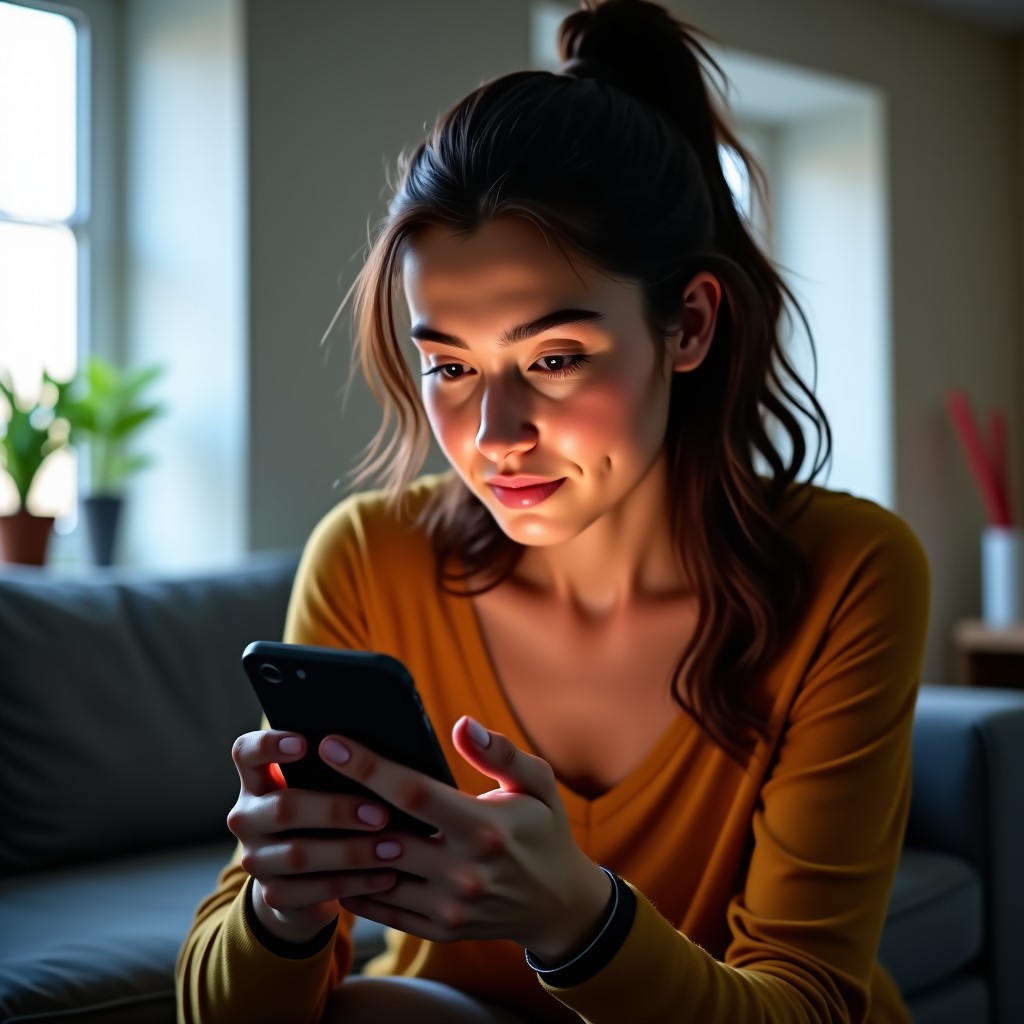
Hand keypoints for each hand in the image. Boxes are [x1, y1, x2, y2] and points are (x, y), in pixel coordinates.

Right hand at [226, 729, 399, 943]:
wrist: (305, 880)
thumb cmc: (325, 814)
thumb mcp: (321, 788)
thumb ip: (336, 768)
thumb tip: (384, 753)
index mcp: (257, 780)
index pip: (246, 752)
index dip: (270, 744)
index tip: (305, 742)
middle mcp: (247, 818)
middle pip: (283, 808)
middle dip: (336, 810)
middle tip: (382, 813)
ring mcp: (256, 859)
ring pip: (300, 854)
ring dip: (353, 851)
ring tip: (395, 848)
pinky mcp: (273, 894)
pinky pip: (316, 889)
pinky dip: (356, 883)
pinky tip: (387, 875)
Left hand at [323, 716, 611, 961]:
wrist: (559, 905)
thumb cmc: (544, 832)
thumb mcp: (537, 784)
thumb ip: (500, 753)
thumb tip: (462, 724)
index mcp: (484, 828)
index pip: (413, 792)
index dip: (368, 767)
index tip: (333, 744)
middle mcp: (463, 871)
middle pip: (383, 834)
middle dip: (339, 805)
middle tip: (304, 778)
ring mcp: (449, 906)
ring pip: (376, 875)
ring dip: (340, 847)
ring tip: (310, 816)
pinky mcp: (439, 928)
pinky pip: (382, 908)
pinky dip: (353, 884)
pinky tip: (334, 858)